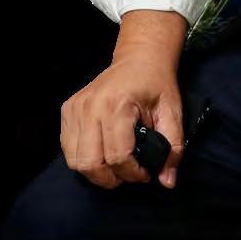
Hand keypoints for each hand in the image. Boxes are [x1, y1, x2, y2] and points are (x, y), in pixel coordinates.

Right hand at [59, 52, 184, 189]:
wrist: (139, 58)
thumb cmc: (156, 84)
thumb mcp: (172, 112)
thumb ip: (173, 147)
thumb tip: (167, 181)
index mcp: (117, 105)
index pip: (117, 156)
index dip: (133, 173)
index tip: (146, 173)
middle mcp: (91, 106)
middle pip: (91, 163)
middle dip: (111, 178)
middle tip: (128, 174)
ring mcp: (75, 108)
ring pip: (75, 160)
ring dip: (96, 171)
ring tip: (115, 166)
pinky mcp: (68, 110)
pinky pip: (68, 147)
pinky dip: (83, 158)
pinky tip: (101, 152)